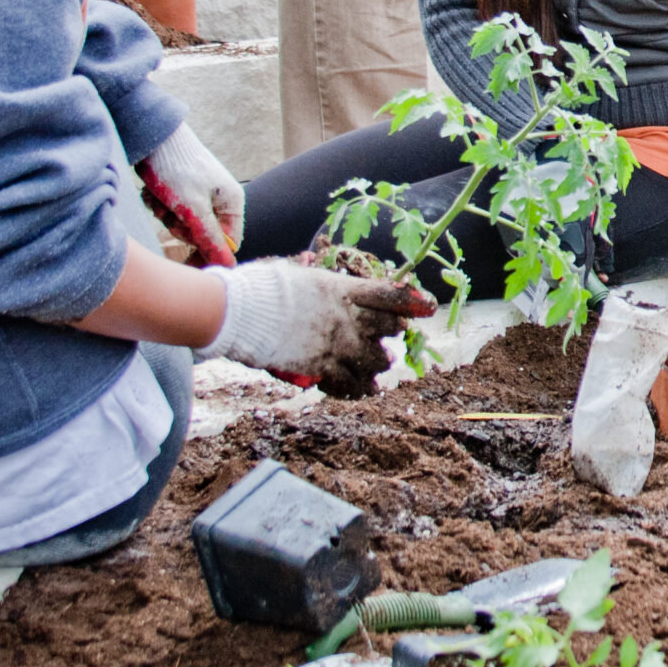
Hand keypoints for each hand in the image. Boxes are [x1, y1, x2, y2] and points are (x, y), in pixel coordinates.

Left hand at [139, 124, 243, 267]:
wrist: (152, 136)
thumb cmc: (177, 167)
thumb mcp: (193, 208)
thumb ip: (209, 239)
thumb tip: (228, 266)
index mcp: (231, 202)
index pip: (228, 242)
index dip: (209, 251)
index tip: (187, 259)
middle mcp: (218, 199)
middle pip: (202, 235)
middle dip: (182, 228)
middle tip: (172, 213)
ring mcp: (198, 194)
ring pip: (182, 224)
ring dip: (167, 215)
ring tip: (161, 197)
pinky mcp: (180, 190)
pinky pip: (170, 211)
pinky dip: (159, 205)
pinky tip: (154, 191)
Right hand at [193, 260, 435, 397]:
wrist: (241, 311)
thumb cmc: (263, 287)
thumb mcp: (299, 276)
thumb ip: (320, 285)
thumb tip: (317, 276)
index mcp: (343, 289)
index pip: (389, 294)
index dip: (411, 301)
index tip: (426, 306)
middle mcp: (348, 317)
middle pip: (387, 329)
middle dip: (391, 334)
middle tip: (392, 338)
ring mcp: (337, 343)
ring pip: (375, 360)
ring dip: (378, 363)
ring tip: (379, 366)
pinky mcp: (322, 367)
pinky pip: (350, 383)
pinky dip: (357, 388)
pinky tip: (360, 390)